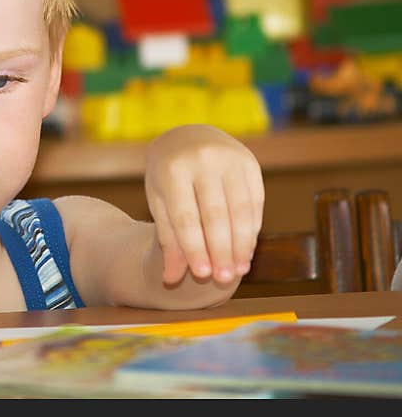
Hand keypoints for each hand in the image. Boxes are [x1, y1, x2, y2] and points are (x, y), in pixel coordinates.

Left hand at [144, 124, 264, 284]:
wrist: (188, 137)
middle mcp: (203, 160)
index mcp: (173, 169)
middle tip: (224, 279)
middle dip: (221, 251)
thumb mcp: (160, 201)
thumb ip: (168, 238)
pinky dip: (252, 228)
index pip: (186, 216)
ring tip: (240, 270)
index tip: (202, 275)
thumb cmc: (168, 176)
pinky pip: (255, 202)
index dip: (195, 248)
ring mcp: (230, 158)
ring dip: (242, 244)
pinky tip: (247, 250)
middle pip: (216, 215)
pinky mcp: (250, 163)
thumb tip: (170, 279)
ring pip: (241, 210)